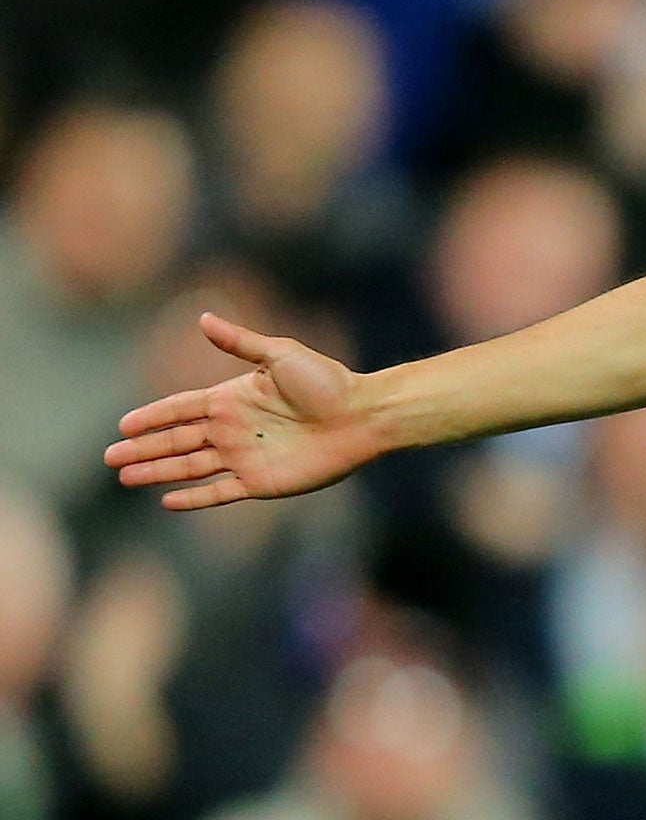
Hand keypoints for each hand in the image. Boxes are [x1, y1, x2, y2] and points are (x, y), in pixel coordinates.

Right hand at [104, 313, 381, 508]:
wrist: (362, 416)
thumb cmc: (327, 381)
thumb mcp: (280, 355)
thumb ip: (240, 342)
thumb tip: (202, 318)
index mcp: (232, 398)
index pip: (181, 409)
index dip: (152, 417)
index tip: (123, 424)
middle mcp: (233, 428)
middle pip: (177, 441)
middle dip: (144, 449)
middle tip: (110, 456)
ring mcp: (244, 457)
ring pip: (190, 467)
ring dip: (158, 472)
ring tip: (125, 477)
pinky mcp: (260, 482)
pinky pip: (219, 492)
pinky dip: (194, 498)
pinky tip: (168, 501)